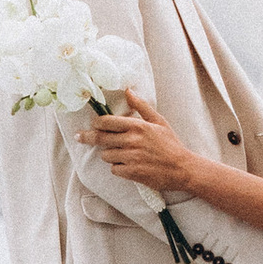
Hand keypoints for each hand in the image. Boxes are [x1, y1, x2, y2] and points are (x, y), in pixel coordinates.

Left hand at [81, 89, 203, 199]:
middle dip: (88, 137)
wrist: (182, 168)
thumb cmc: (171, 144)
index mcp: (137, 126)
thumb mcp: (159, 121)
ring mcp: (131, 158)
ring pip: (106, 155)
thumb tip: (128, 91)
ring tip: (121, 153)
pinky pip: (114, 169)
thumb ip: (141, 106)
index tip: (92, 124)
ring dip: (109, 154)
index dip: (96, 123)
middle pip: (100, 138)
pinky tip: (128, 165)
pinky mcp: (132, 173)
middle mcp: (132, 141)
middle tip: (80, 137)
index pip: (106, 122)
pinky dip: (118, 168)